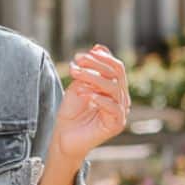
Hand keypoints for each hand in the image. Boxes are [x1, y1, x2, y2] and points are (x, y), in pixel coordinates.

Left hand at [53, 45, 130, 163]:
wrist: (64, 138)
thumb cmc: (71, 113)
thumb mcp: (79, 85)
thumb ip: (90, 69)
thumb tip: (100, 46)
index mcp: (115, 89)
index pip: (116, 67)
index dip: (102, 58)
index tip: (82, 55)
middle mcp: (121, 99)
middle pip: (116, 74)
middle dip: (96, 65)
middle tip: (76, 61)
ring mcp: (121, 112)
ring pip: (113, 88)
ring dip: (93, 78)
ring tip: (75, 75)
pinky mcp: (117, 124)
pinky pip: (113, 107)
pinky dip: (99, 98)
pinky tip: (85, 95)